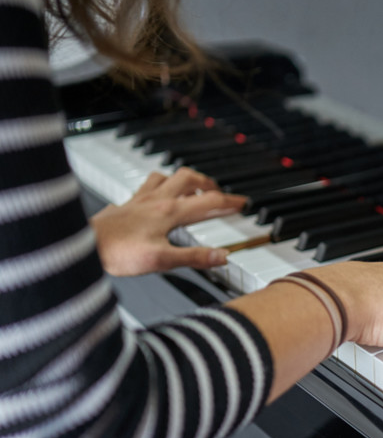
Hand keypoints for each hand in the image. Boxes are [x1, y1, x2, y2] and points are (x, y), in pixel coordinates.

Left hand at [90, 168, 245, 275]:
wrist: (83, 246)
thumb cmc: (117, 252)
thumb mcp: (161, 260)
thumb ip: (195, 257)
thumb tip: (222, 257)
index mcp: (170, 212)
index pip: (209, 202)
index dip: (231, 203)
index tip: (243, 204)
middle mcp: (157, 200)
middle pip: (190, 180)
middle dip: (209, 184)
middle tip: (219, 194)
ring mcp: (140, 199)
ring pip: (168, 177)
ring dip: (184, 180)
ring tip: (193, 187)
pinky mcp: (127, 203)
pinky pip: (147, 184)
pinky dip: (160, 184)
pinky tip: (158, 194)